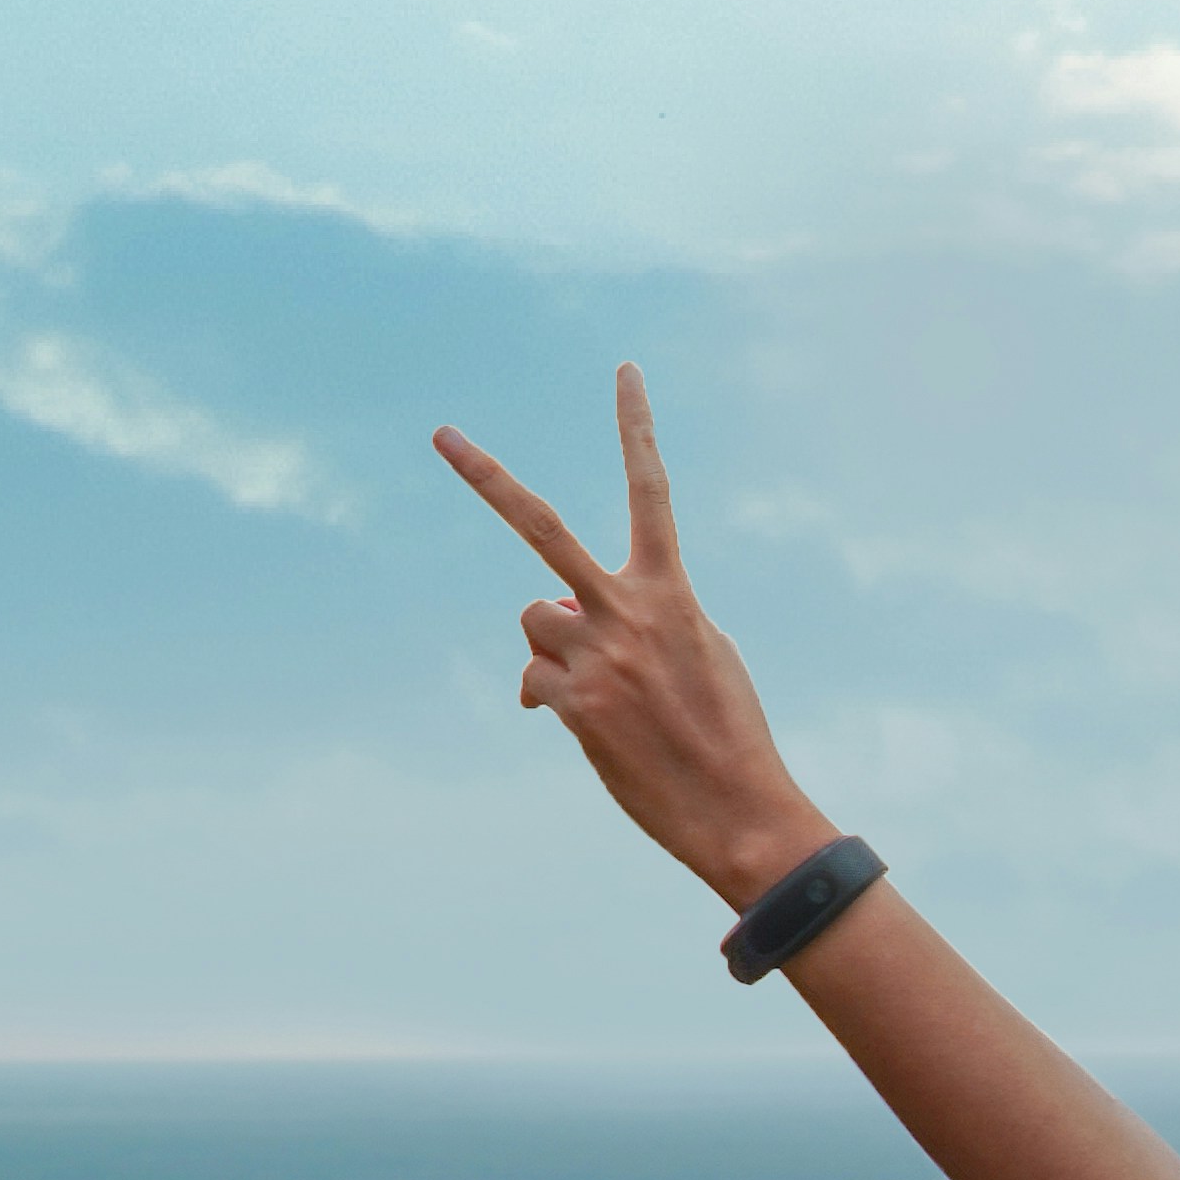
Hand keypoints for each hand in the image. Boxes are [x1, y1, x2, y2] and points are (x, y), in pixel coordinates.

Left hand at [434, 368, 832, 904]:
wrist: (740, 808)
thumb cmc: (726, 730)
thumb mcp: (701, 651)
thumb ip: (639, 614)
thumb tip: (558, 618)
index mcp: (672, 591)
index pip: (650, 491)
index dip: (635, 428)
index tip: (624, 371)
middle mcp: (628, 611)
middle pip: (540, 528)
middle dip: (485, 476)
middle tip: (439, 434)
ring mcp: (595, 656)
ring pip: (532, 621)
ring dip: (551, 647)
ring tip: (596, 687)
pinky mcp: (572, 704)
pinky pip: (533, 682)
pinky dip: (552, 700)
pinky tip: (593, 729)